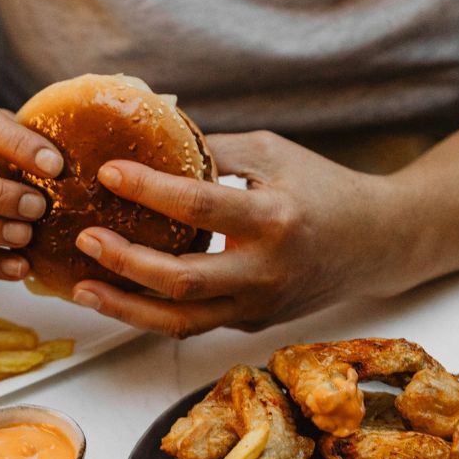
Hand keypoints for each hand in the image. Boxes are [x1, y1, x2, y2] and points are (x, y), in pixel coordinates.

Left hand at [70, 130, 402, 336]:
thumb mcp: (273, 153)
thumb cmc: (321, 188)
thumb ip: (213, 150)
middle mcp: (267, 270)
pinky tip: (114, 296)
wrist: (377, 243)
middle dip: (126, 262)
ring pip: (180, 321)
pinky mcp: (249, 322)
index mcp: (276, 218)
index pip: (201, 206)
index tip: (108, 173)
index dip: (150, 190)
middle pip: (182, 279)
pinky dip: (148, 312)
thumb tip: (148, 134)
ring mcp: (258, 304)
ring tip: (82, 288)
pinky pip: (190, 324)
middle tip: (85, 238)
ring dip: (125, 307)